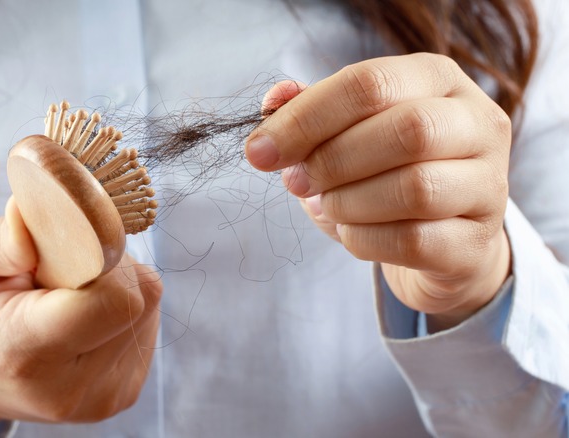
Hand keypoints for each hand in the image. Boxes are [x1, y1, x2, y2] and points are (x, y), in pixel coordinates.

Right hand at [0, 197, 161, 436]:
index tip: (68, 243)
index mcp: (22, 353)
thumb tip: (61, 216)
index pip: (111, 300)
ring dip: (115, 285)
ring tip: (64, 297)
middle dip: (108, 266)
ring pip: (148, 306)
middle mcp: (68, 388)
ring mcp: (101, 399)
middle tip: (58, 269)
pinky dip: (120, 308)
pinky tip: (81, 316)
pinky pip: (147, 324)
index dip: (101, 256)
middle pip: (137, 298)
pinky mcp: (123, 395)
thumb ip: (1, 237)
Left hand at [246, 53, 510, 330]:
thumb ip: (308, 111)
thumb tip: (274, 101)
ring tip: (326, 205)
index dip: (305, 118)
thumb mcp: (345, 132)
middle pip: (406, 131)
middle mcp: (476, 124)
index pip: (370, 83)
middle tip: (296, 182)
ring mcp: (488, 185)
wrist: (438, 238)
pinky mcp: (477, 242)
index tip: (258, 151)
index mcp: (438, 79)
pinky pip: (414, 241)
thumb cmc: (383, 172)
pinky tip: (350, 232)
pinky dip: (364, 239)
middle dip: (332, 161)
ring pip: (415, 188)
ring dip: (347, 202)